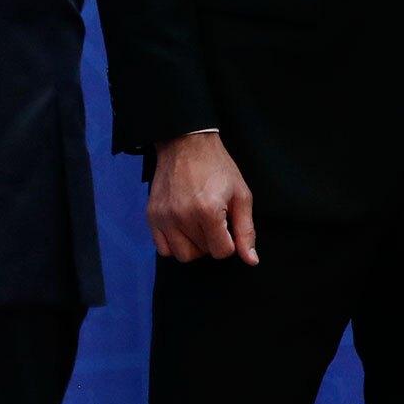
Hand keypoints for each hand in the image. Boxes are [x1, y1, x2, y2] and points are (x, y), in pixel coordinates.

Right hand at [147, 131, 258, 264]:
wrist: (185, 144)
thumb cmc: (217, 167)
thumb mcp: (240, 195)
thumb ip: (246, 230)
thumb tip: (251, 260)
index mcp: (208, 211)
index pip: (222, 252)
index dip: (230, 241)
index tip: (227, 223)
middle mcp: (182, 217)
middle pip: (203, 253)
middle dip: (212, 241)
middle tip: (213, 220)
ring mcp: (164, 216)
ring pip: (182, 254)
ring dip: (193, 245)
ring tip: (197, 225)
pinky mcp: (152, 215)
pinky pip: (162, 248)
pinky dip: (174, 244)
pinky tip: (182, 228)